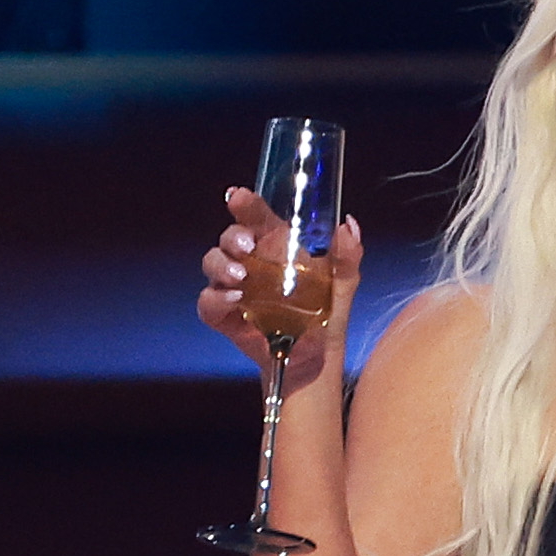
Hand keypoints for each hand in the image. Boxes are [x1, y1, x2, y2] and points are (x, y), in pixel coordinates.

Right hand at [197, 188, 361, 391]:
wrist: (317, 358)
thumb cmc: (326, 316)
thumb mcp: (343, 285)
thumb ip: (347, 258)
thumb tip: (347, 227)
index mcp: (276, 247)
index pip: (256, 218)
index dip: (245, 205)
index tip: (239, 197)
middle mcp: (251, 262)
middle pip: (229, 237)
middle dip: (232, 236)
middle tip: (247, 246)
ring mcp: (234, 287)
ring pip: (212, 263)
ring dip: (221, 264)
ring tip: (239, 277)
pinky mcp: (224, 314)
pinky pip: (208, 301)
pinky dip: (217, 298)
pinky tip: (234, 299)